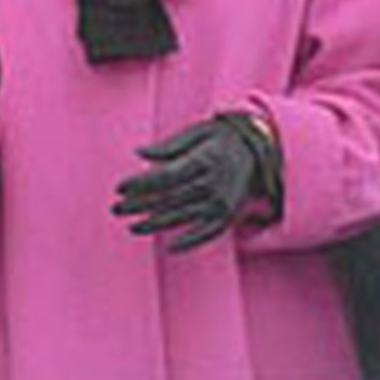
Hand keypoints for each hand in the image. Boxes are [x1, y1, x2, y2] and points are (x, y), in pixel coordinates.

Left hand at [113, 114, 280, 252]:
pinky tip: (170, 247)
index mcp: (203, 161)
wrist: (263, 149)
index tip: (118, 189)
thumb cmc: (223, 137)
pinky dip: (190, 242)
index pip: (164, 177)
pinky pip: (208, 234)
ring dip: (156, 225)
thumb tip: (138, 154)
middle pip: (168, 199)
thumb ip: (168, 147)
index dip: (140, 185)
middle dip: (139, 206)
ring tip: (132, 228)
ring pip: (183, 218)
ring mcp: (223, 203)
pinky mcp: (230, 215)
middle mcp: (213, 185)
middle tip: (116, 209)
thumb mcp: (197, 132)